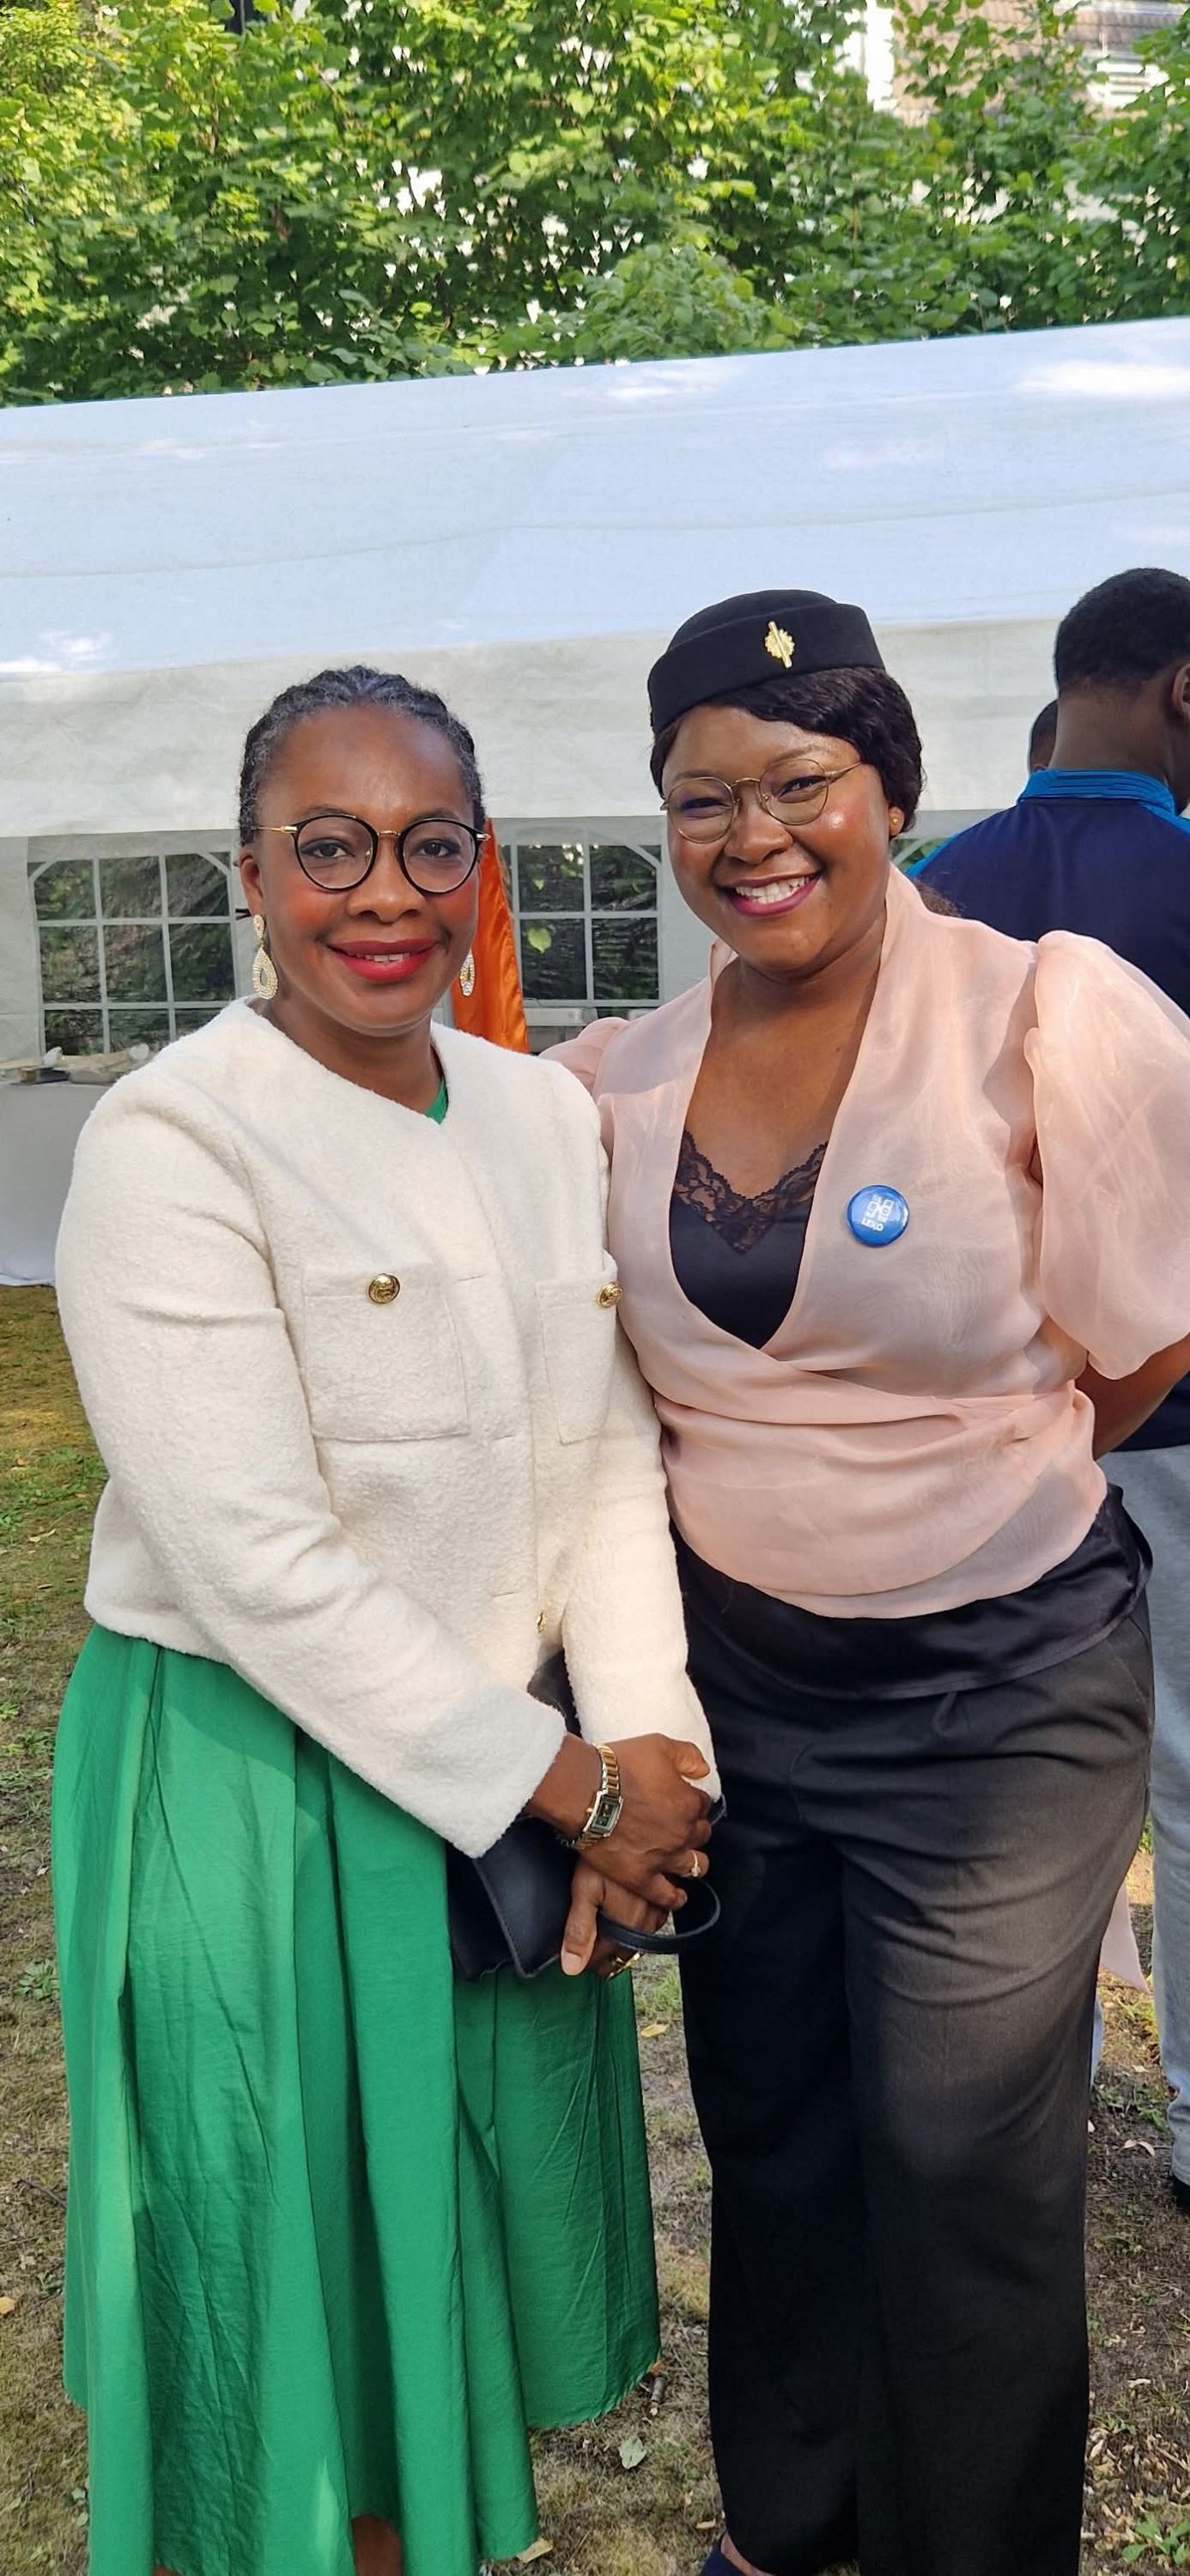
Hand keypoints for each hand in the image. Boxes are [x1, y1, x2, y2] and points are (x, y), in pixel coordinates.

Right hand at [527, 1730, 711, 1911]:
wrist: (585, 1792)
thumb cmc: (618, 1766)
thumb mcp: (659, 1745)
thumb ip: (688, 1756)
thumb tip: (703, 1770)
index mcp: (688, 1802)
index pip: (703, 1804)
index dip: (691, 1800)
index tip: (680, 1799)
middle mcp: (682, 1833)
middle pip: (701, 1835)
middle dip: (693, 1829)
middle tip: (677, 1825)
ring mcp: (664, 1858)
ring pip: (694, 1866)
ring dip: (692, 1862)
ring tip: (684, 1860)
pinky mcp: (641, 1878)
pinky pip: (666, 1895)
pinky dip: (674, 1897)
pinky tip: (676, 1895)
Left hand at [561, 1863, 665, 1978]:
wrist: (627, 1820)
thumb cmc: (604, 1854)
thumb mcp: (584, 1893)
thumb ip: (579, 1932)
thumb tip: (572, 1968)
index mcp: (627, 1927)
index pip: (607, 1960)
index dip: (591, 1963)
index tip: (580, 1960)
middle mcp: (648, 1921)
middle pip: (628, 1949)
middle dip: (611, 1951)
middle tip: (593, 1947)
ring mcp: (661, 1904)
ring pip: (646, 1933)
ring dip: (629, 1934)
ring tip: (613, 1928)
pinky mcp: (669, 1885)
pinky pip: (660, 1910)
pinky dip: (645, 1913)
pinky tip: (634, 1903)